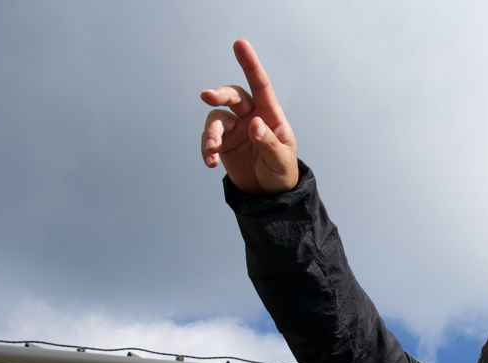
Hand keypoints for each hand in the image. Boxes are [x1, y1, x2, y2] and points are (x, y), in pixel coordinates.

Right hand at [199, 39, 298, 194]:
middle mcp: (250, 116)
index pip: (260, 85)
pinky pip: (209, 139)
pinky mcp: (222, 143)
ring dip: (210, 133)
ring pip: (216, 119)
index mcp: (269, 114)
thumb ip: (269, 143)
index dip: (250, 64)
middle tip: (207, 96)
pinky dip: (206, 149)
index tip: (239, 44)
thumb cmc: (281, 173)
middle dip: (219, 94)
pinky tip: (210, 162)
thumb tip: (254, 124)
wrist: (268, 195)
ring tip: (211, 150)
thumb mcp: (281, 161)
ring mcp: (234, 129)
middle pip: (232, 96)